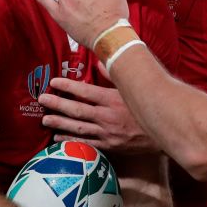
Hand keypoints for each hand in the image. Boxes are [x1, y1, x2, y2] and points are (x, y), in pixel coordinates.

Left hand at [39, 77, 156, 153]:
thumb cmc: (149, 107)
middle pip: (77, 110)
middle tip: (42, 99)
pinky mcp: (109, 146)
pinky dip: (71, 140)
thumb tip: (100, 60)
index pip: (86, 91)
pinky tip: (58, 137)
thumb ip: (115, 75)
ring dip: (60, 123)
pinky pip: (86, 143)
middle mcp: (107, 116)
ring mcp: (107, 133)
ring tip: (45, 119)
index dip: (68, 86)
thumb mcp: (133, 88)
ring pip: (78, 128)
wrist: (164, 132)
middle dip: (57, 104)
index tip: (54, 81)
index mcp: (113, 99)